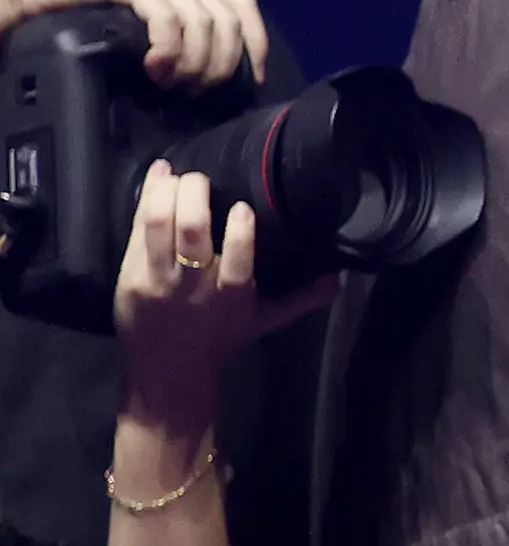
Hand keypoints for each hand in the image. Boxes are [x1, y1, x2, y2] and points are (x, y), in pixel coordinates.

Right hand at [0, 0, 265, 88]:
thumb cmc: (79, 3)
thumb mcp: (136, 17)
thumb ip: (169, 29)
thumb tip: (200, 72)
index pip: (242, 6)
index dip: (254, 45)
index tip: (247, 82)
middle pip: (228, 21)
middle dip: (219, 64)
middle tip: (193, 91)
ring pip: (202, 22)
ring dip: (193, 62)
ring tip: (169, 83)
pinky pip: (167, 18)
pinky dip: (169, 49)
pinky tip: (154, 67)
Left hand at [114, 163, 324, 423]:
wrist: (168, 372)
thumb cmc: (221, 340)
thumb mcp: (264, 321)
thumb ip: (301, 298)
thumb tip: (341, 279)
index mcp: (232, 293)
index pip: (240, 258)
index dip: (241, 229)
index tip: (243, 206)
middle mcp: (194, 285)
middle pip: (192, 231)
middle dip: (194, 194)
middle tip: (201, 177)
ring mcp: (158, 279)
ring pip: (158, 225)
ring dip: (166, 192)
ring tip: (175, 173)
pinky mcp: (131, 275)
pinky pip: (137, 232)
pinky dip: (145, 200)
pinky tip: (156, 177)